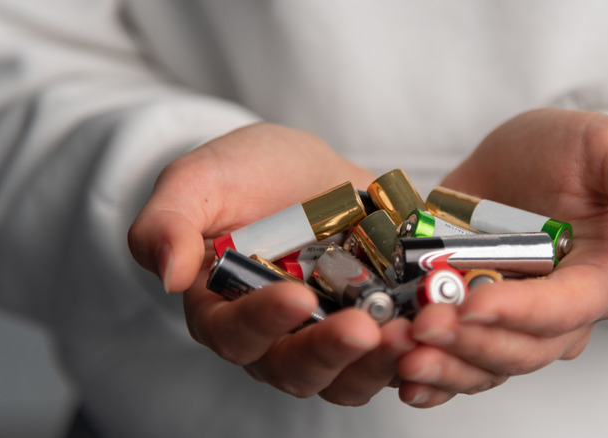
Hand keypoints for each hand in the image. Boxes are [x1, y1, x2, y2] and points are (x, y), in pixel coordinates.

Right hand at [128, 123, 414, 404]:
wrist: (311, 170)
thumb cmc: (248, 174)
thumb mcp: (201, 180)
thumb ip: (169, 222)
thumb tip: (168, 273)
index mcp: (224, 310)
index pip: (234, 334)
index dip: (263, 321)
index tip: (295, 295)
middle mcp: (276, 338)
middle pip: (296, 371)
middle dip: (330, 353)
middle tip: (364, 328)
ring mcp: (329, 336)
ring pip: (349, 377)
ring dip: (379, 363)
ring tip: (409, 334)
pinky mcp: (375, 326)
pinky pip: (395, 355)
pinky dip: (416, 348)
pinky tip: (438, 325)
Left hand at [395, 108, 607, 406]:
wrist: (513, 159)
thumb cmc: (566, 150)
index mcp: (598, 279)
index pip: (566, 309)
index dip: (522, 311)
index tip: (475, 301)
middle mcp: (557, 315)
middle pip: (522, 349)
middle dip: (472, 341)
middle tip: (424, 325)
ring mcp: (511, 324)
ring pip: (487, 366)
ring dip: (445, 366)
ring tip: (403, 352)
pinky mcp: (471, 324)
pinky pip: (457, 366)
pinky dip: (431, 378)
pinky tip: (402, 378)